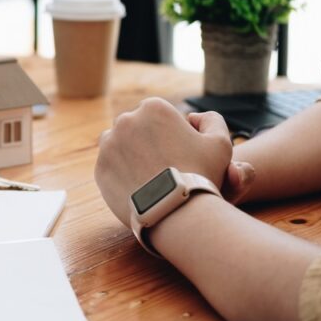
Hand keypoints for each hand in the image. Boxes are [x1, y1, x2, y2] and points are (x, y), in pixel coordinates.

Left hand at [95, 98, 232, 226]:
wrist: (176, 212)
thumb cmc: (201, 176)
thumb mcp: (220, 142)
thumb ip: (211, 120)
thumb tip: (193, 118)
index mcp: (153, 108)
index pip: (158, 115)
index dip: (170, 132)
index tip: (178, 151)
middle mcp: (126, 121)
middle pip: (136, 128)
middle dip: (148, 142)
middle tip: (164, 167)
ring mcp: (109, 145)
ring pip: (119, 146)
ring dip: (131, 156)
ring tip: (150, 176)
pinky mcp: (100, 169)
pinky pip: (111, 168)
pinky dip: (121, 175)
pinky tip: (139, 187)